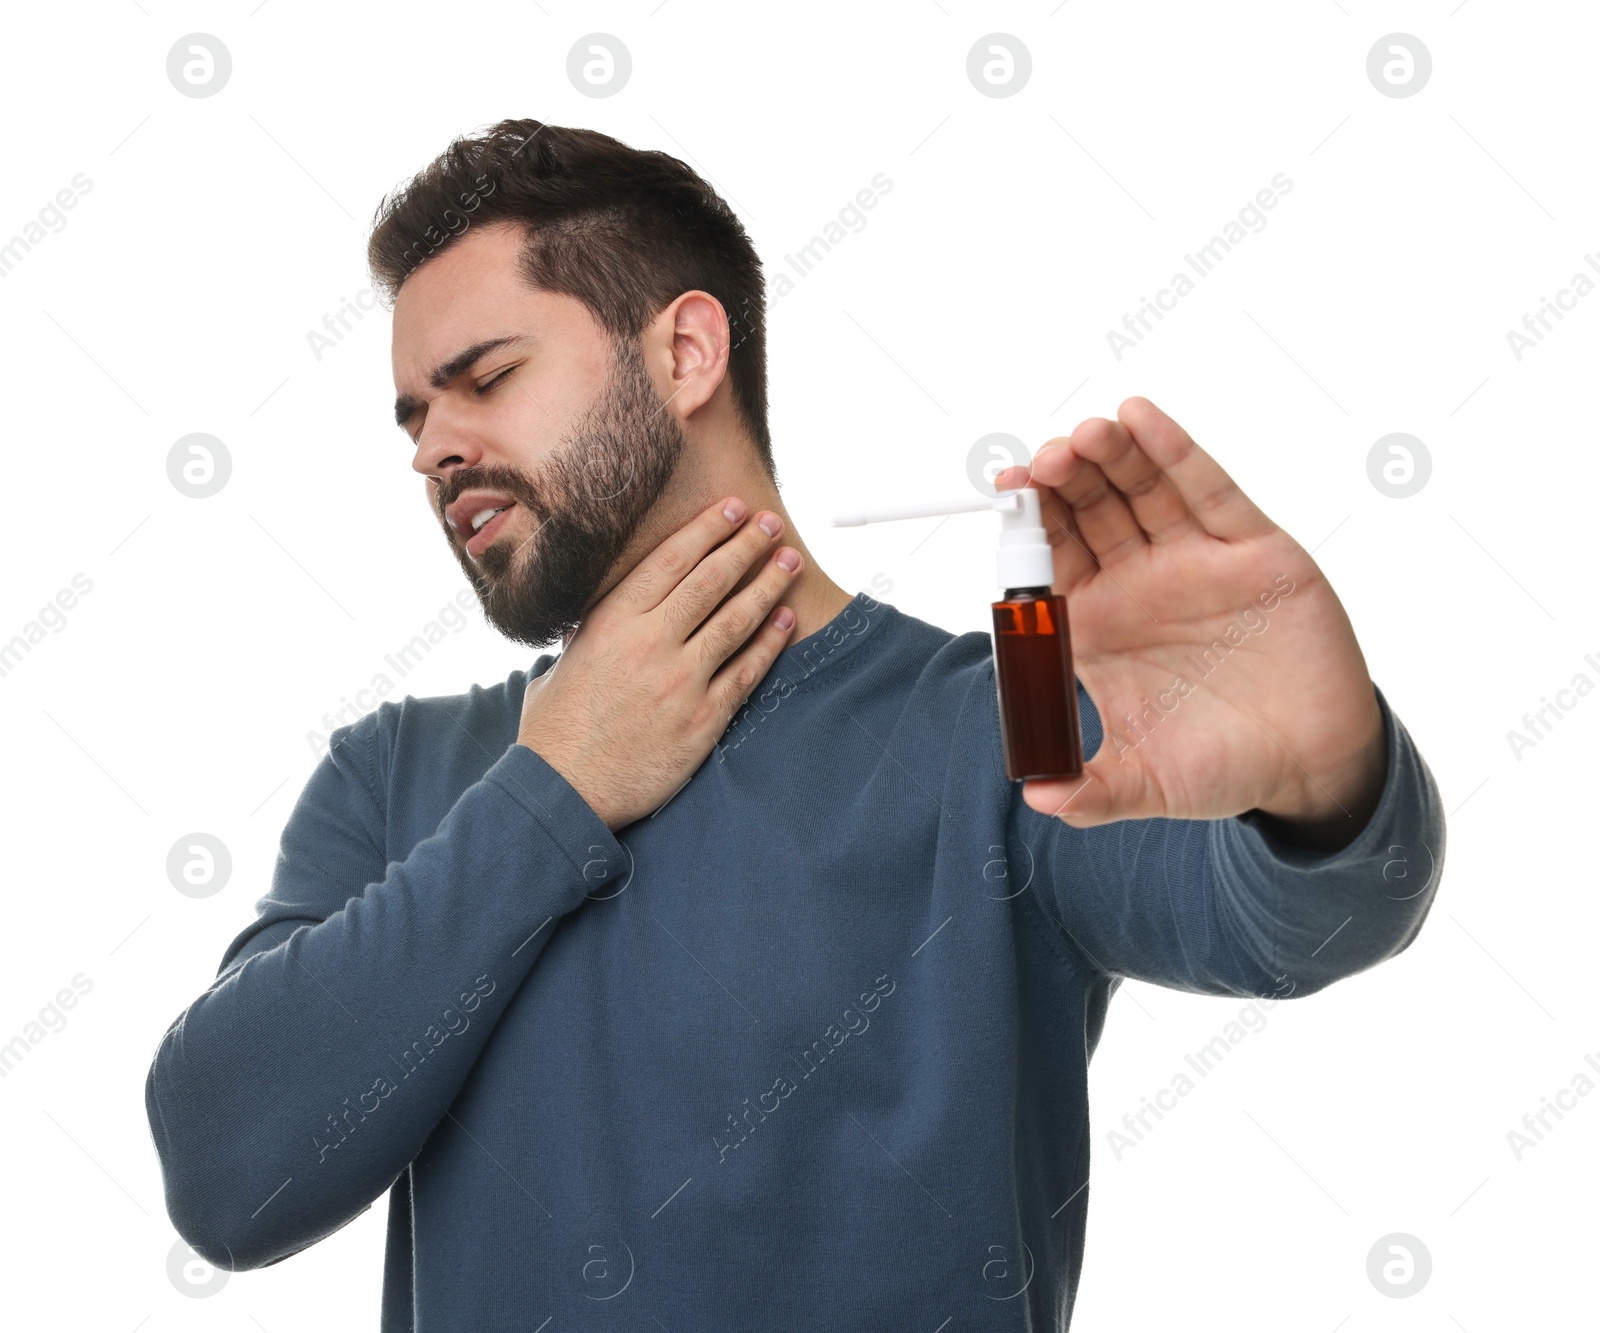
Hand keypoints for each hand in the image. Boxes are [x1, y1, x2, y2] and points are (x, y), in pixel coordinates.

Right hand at [516, 496, 801, 830]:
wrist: (564, 794)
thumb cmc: (556, 731)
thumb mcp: (563, 664)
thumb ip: (590, 634)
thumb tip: (599, 613)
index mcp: (611, 622)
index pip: (671, 559)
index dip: (708, 529)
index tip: (734, 509)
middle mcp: (649, 644)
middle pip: (711, 580)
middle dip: (747, 545)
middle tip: (772, 524)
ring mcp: (681, 682)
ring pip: (737, 619)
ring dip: (769, 584)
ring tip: (789, 559)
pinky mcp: (704, 720)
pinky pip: (747, 671)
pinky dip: (771, 641)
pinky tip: (786, 619)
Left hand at [992, 398, 1386, 847]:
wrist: (1311, 767)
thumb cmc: (1223, 767)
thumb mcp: (1146, 782)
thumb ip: (1091, 792)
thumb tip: (1038, 798)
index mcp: (1101, 626)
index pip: (1052, 559)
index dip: (1028, 526)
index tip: (1005, 496)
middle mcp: (1142, 584)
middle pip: (1090, 509)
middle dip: (1064, 478)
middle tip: (1043, 458)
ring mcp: (1194, 561)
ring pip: (1141, 489)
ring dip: (1111, 454)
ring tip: (1085, 432)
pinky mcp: (1251, 549)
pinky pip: (1208, 490)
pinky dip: (1175, 452)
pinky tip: (1142, 419)